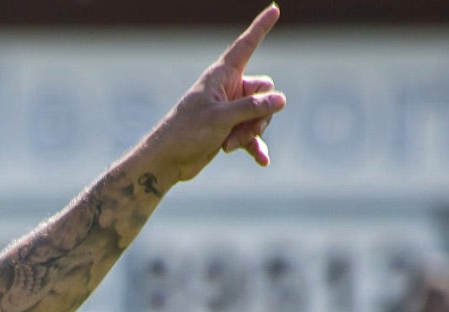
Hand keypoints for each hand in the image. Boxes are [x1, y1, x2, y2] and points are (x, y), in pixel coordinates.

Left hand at [138, 5, 286, 183]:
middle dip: (259, 114)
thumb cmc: (186, 133)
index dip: (261, 27)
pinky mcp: (230, 130)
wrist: (167, 161)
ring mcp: (230, 110)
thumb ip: (252, 108)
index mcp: (222, 74)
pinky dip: (255, 146)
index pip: (246, 45)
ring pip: (260, 115)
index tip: (274, 8)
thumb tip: (281, 100)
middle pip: (264, 92)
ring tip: (230, 145)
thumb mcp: (221, 118)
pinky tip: (263, 161)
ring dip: (251, 132)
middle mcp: (228, 88)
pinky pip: (252, 135)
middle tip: (238, 132)